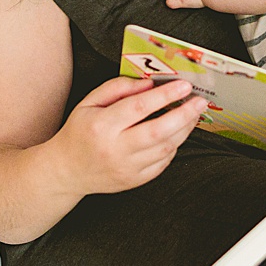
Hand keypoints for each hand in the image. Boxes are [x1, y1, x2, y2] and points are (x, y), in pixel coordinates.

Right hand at [55, 77, 207, 193]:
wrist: (66, 171)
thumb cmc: (79, 132)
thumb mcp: (89, 102)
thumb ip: (118, 88)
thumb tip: (149, 84)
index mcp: (101, 126)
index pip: (139, 107)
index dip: (165, 95)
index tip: (183, 86)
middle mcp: (115, 149)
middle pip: (158, 131)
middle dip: (184, 114)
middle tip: (199, 101)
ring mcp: (126, 168)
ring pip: (165, 148)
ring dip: (184, 129)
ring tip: (192, 114)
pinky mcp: (135, 181)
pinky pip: (163, 162)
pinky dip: (174, 146)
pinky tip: (177, 133)